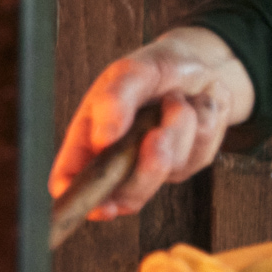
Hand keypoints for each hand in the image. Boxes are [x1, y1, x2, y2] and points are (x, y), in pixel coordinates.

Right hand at [49, 27, 254, 219]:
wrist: (201, 65)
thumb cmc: (155, 68)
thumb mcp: (130, 72)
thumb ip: (113, 100)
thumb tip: (102, 138)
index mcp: (89, 138)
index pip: (69, 179)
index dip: (78, 200)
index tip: (99, 206)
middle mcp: (117, 159)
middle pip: (125, 194)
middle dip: (147, 167)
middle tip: (156, 134)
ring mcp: (153, 166)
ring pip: (169, 169)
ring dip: (180, 127)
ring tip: (175, 101)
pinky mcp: (187, 164)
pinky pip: (199, 156)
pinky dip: (202, 125)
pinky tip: (192, 109)